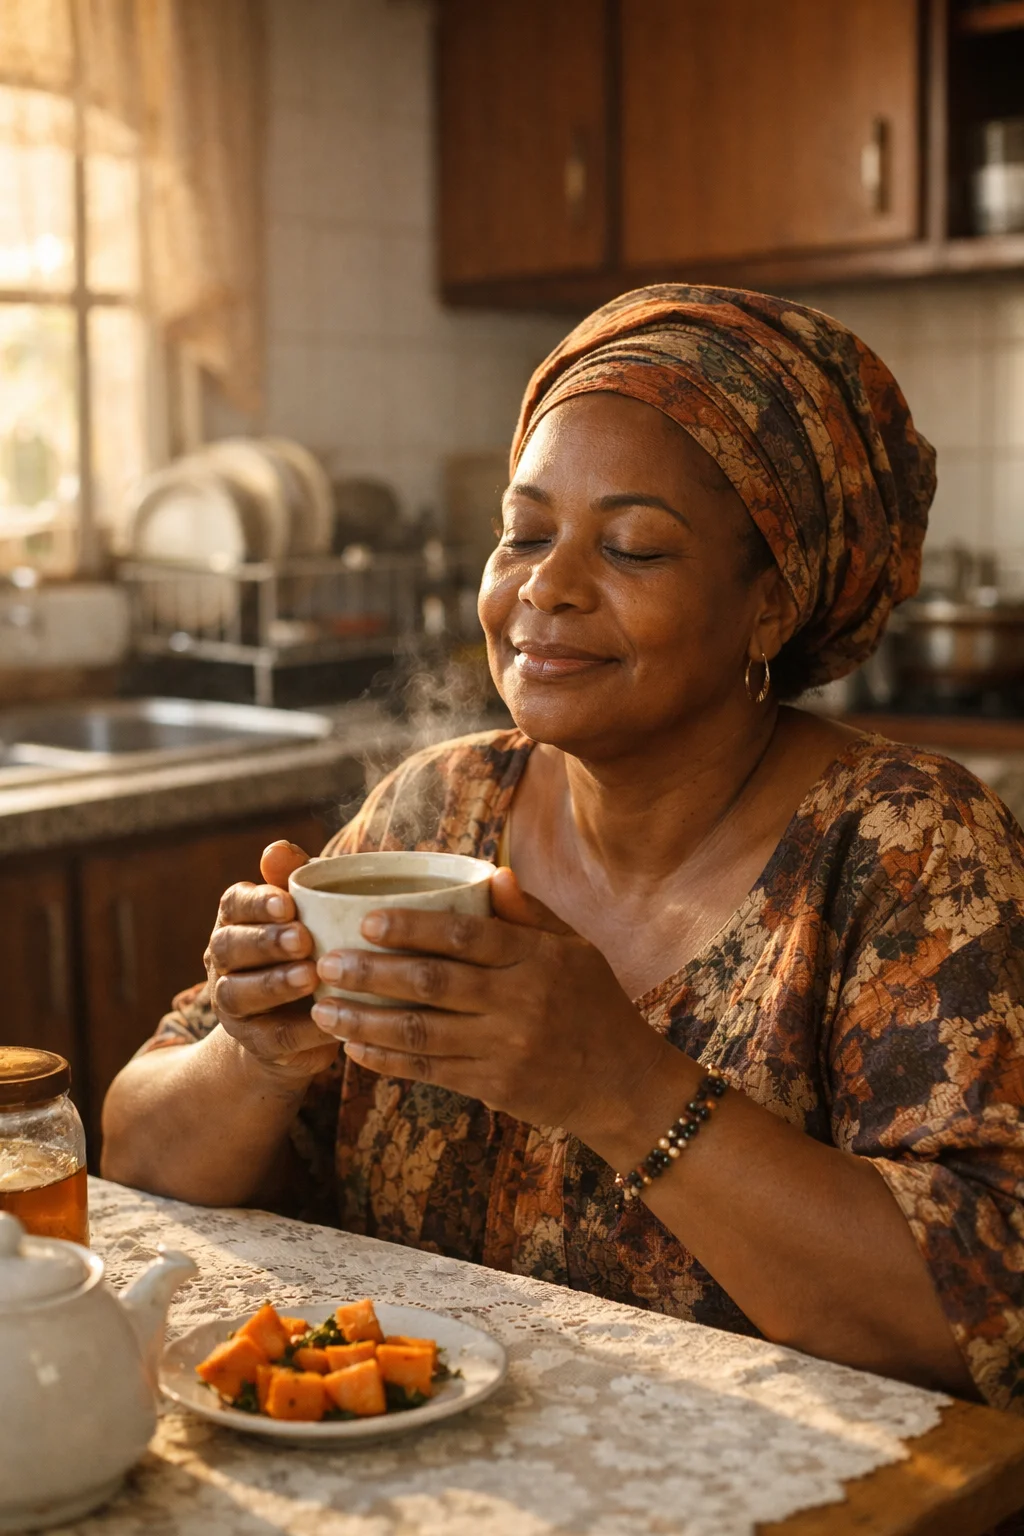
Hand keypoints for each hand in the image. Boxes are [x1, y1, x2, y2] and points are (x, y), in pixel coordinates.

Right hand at [204, 840, 337, 1083]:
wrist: (300, 1027)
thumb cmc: (309, 951)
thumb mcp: (309, 913)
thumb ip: (296, 880)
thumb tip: (277, 848)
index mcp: (237, 922)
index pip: (233, 904)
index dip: (256, 903)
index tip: (287, 902)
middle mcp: (224, 963)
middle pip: (230, 947)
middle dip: (265, 941)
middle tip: (303, 938)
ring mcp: (235, 1006)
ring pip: (240, 993)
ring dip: (274, 984)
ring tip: (310, 976)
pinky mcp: (258, 1044)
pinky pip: (274, 1037)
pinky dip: (302, 1029)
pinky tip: (329, 1018)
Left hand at [309, 868, 671, 1147]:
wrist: (624, 1084)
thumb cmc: (594, 1004)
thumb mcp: (574, 949)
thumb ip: (530, 914)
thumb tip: (492, 873)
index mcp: (536, 959)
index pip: (466, 937)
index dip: (412, 928)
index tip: (366, 921)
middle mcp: (519, 1002)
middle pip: (433, 983)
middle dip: (372, 973)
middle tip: (325, 964)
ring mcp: (505, 1048)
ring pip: (420, 1032)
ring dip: (364, 1021)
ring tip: (323, 1010)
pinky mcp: (494, 1086)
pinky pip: (429, 1071)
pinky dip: (387, 1059)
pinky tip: (354, 1048)